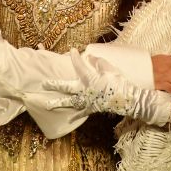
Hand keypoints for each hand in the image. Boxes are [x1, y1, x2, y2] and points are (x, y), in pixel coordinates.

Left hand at [42, 51, 170, 126]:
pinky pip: (82, 112)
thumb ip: (98, 62)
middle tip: (44, 84)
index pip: (79, 65)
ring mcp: (87, 100)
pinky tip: (67, 121)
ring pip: (70, 102)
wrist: (127, 99)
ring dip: (58, 103)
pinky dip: (75, 116)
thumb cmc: (119, 82)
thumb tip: (89, 56)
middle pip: (66, 87)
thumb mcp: (110, 68)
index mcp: (89, 78)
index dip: (74, 57)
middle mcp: (85, 90)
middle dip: (54, 85)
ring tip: (46, 105)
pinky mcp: (92, 108)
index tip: (71, 50)